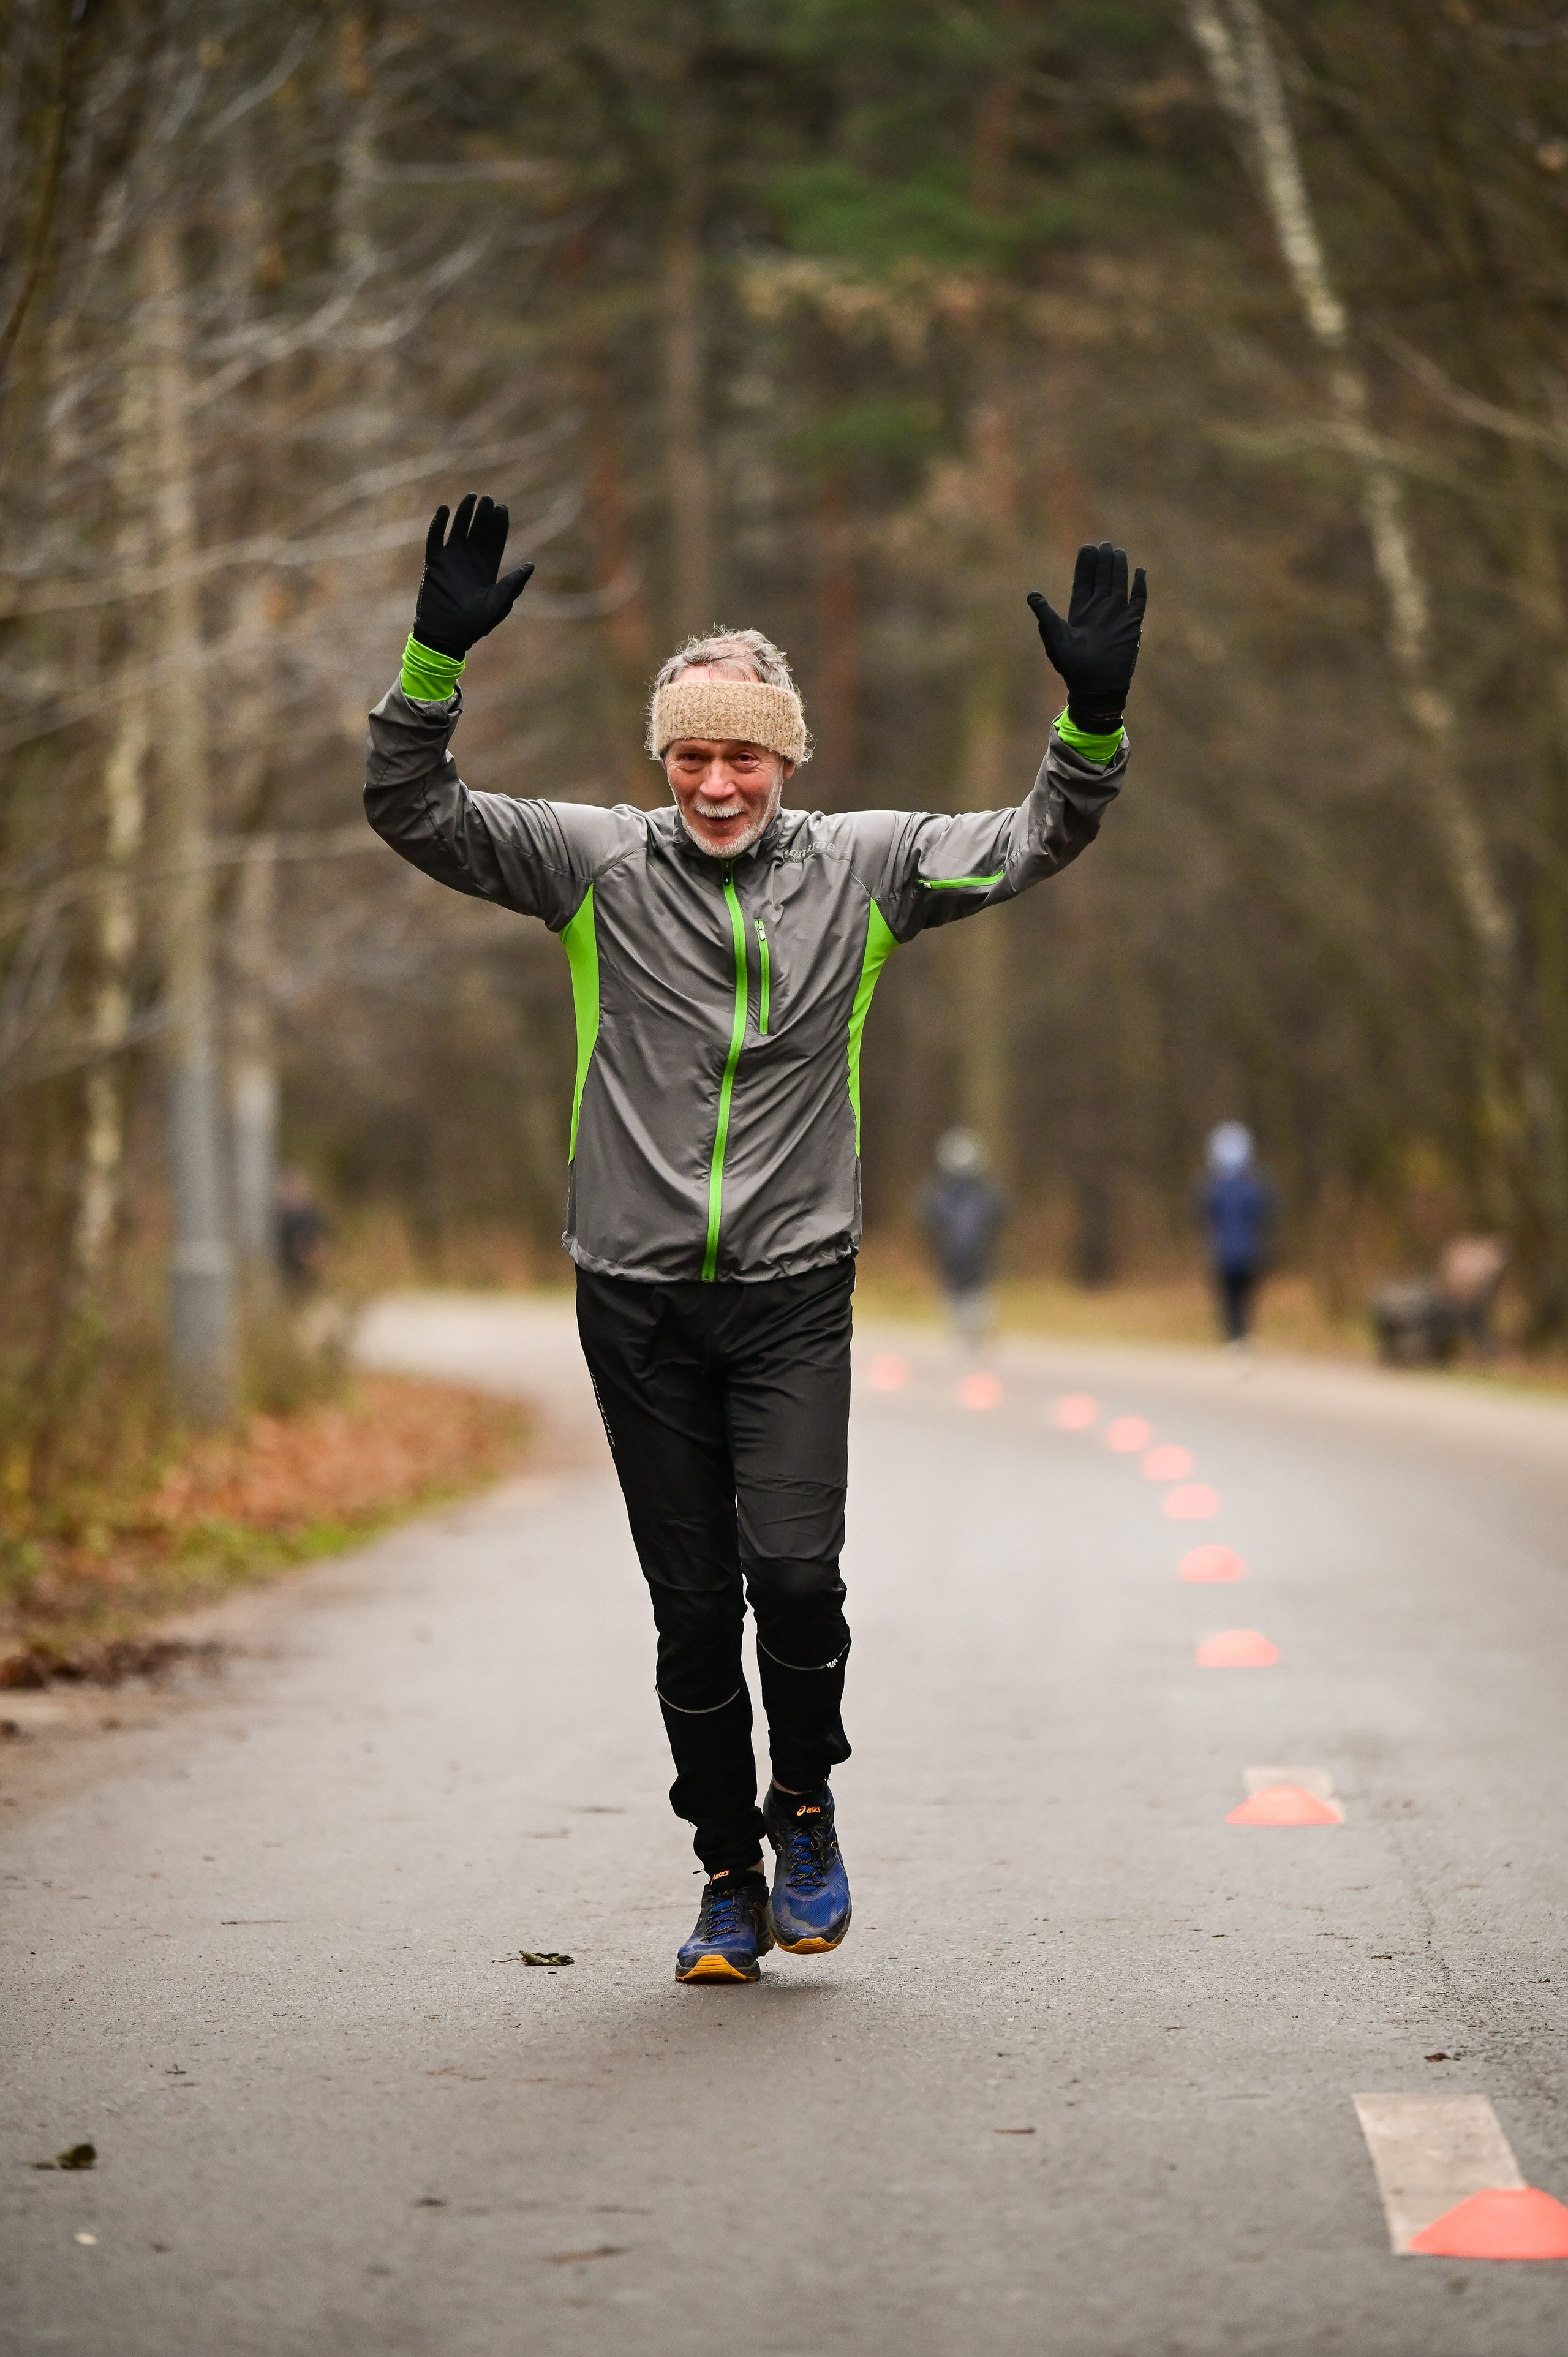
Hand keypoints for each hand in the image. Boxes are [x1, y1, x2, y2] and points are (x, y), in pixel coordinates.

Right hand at [413, 493, 533, 658]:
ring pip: (458, 530)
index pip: (495, 540)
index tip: (502, 508)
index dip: (499, 524)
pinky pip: (435, 538)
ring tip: (470, 497)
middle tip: (487, 499)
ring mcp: (451, 560)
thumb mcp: (499, 604)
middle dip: (483, 514)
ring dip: (464, 514)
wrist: (446, 635)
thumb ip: (513, 584)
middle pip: (478, 530)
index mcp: (488, 569)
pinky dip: (438, 524)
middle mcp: (470, 561)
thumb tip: (531, 565)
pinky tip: (444, 510)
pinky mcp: (434, 563)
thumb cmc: (475, 624)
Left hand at [1026, 541, 1145, 726]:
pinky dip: (1139, 585)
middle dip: (1103, 560)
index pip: (1083, 581)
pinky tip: (1140, 571)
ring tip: (1117, 551)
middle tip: (1104, 544)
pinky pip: (1138, 599)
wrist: (1095, 687)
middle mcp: (1099, 609)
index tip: (1086, 547)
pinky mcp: (1132, 623)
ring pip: (1119, 583)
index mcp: (1080, 610)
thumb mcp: (1055, 639)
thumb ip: (1046, 616)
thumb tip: (1032, 594)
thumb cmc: (1072, 667)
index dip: (1085, 564)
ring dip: (1119, 567)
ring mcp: (1116, 614)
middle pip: (1102, 578)